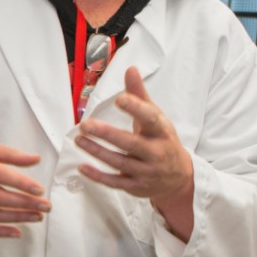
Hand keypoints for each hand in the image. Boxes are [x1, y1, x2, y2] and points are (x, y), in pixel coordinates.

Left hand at [75, 67, 193, 236]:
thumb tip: (130, 69)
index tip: (120, 98)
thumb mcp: (156, 119)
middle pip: (130, 144)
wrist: (178, 178)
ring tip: (78, 139)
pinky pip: (115, 182)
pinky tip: (82, 166)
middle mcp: (156, 153)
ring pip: (119, 163)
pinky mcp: (136, 187)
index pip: (150, 119)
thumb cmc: (162, 141)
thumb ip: (139, 96)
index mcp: (162, 132)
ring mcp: (146, 172)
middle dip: (107, 134)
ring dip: (97, 152)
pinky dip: (98, 176)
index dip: (136, 108)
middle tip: (85, 124)